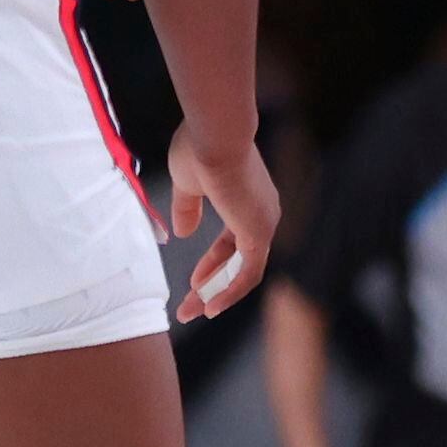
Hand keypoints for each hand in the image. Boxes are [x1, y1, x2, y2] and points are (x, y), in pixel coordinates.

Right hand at [168, 119, 274, 317]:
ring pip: (244, 271)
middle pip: (240, 261)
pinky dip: (229, 291)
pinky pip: (248, 273)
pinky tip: (210, 305)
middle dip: (213, 285)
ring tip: (194, 311)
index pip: (233, 243)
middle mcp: (263, 215)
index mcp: (248, 202)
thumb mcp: (188, 184)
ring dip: (218, 294)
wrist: (214, 135)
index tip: (193, 281)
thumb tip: (182, 233)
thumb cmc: (199, 149)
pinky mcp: (259, 234)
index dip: (213, 264)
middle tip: (191, 306)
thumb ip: (188, 210)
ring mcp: (264, 224)